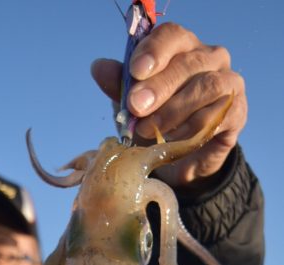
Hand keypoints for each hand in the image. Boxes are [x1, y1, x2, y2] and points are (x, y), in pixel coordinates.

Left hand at [91, 23, 246, 187]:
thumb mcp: (134, 106)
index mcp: (182, 48)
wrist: (183, 159)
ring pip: (205, 87)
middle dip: (159, 86)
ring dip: (174, 110)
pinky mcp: (237, 112)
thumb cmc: (158, 122)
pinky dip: (191, 129)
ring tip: (148, 130)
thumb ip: (120, 87)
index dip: (154, 51)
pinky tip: (173, 140)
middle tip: (137, 107)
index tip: (136, 70)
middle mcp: (210, 58)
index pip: (172, 36)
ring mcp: (228, 82)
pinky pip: (217, 116)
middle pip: (189, 62)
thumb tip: (98, 68)